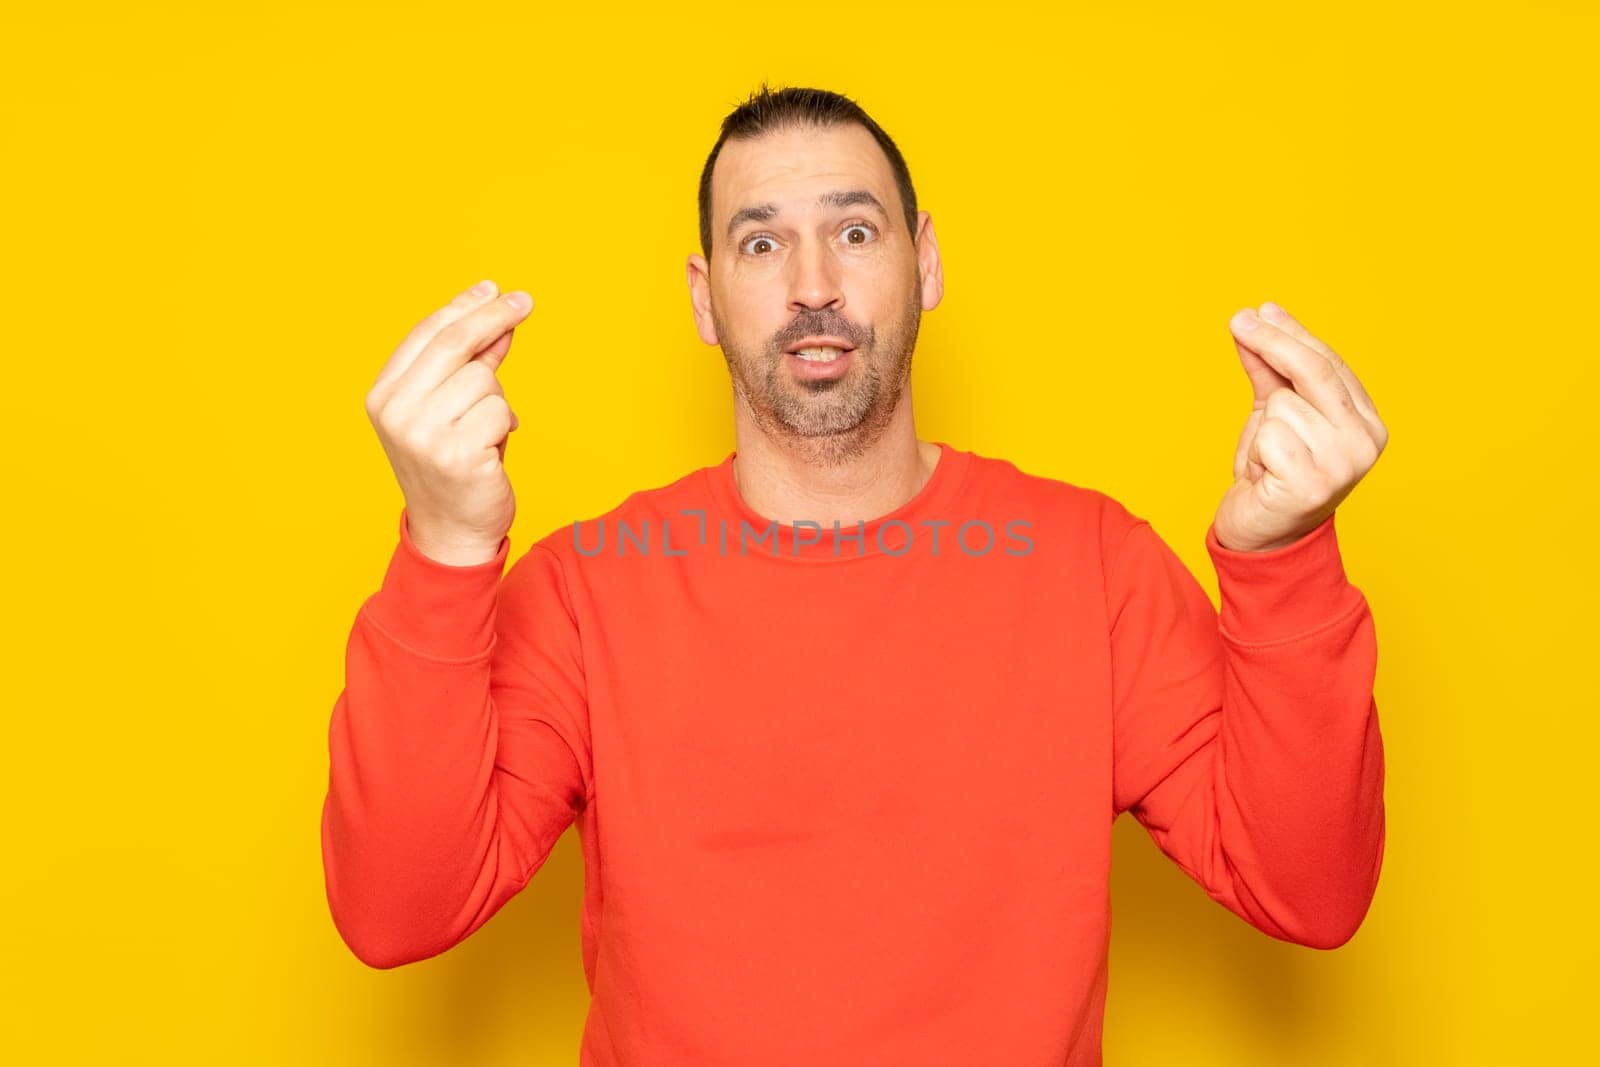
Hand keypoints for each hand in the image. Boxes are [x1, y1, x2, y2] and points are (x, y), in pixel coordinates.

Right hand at [364, 279, 533, 564]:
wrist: (451, 530)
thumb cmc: (453, 465)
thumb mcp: (451, 407)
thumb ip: (471, 363)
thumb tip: (500, 317)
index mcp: (383, 395)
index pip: (427, 333)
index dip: (464, 306)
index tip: (495, 289)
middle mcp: (395, 412)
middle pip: (454, 343)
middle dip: (493, 316)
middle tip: (525, 301)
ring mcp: (422, 433)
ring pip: (483, 379)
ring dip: (497, 401)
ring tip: (484, 433)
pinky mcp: (456, 454)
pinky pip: (500, 413)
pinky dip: (505, 428)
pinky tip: (492, 452)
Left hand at [1214, 301, 1387, 552]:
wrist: (1261, 534)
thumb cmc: (1272, 472)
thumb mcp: (1271, 414)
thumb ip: (1268, 369)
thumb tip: (1253, 318)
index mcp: (1365, 421)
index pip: (1328, 363)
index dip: (1291, 335)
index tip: (1262, 310)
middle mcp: (1365, 440)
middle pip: (1313, 371)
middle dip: (1272, 342)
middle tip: (1238, 319)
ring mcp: (1343, 463)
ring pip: (1282, 406)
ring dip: (1261, 432)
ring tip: (1269, 461)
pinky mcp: (1313, 483)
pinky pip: (1269, 438)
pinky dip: (1256, 455)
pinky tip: (1266, 477)